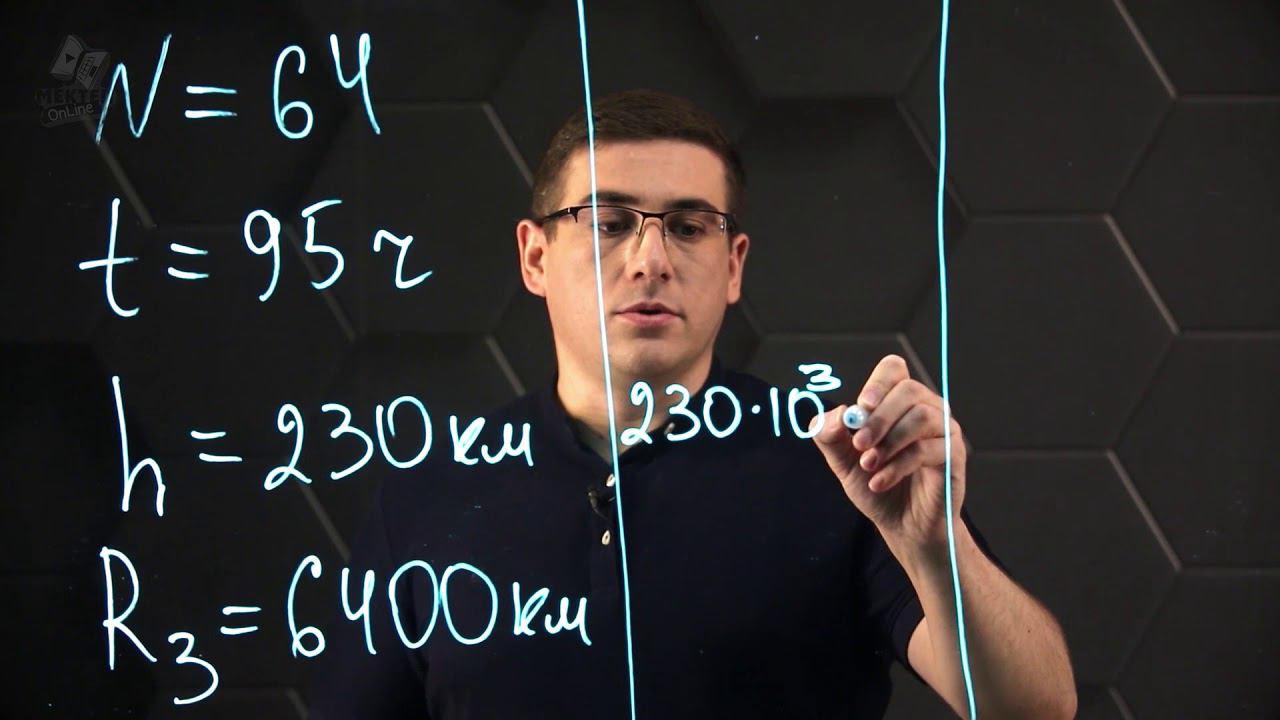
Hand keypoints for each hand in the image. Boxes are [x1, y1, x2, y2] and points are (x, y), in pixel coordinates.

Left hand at [811, 354, 966, 552]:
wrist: (902, 526)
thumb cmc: (876, 486)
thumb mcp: (842, 461)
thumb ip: (829, 436)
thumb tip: (835, 415)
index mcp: (898, 402)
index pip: (894, 369)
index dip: (878, 382)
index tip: (861, 406)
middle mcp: (926, 408)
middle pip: (908, 390)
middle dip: (878, 417)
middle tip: (858, 444)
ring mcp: (943, 430)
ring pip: (921, 416)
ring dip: (888, 442)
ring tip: (868, 466)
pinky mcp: (953, 455)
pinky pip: (927, 450)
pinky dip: (897, 466)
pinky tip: (879, 482)